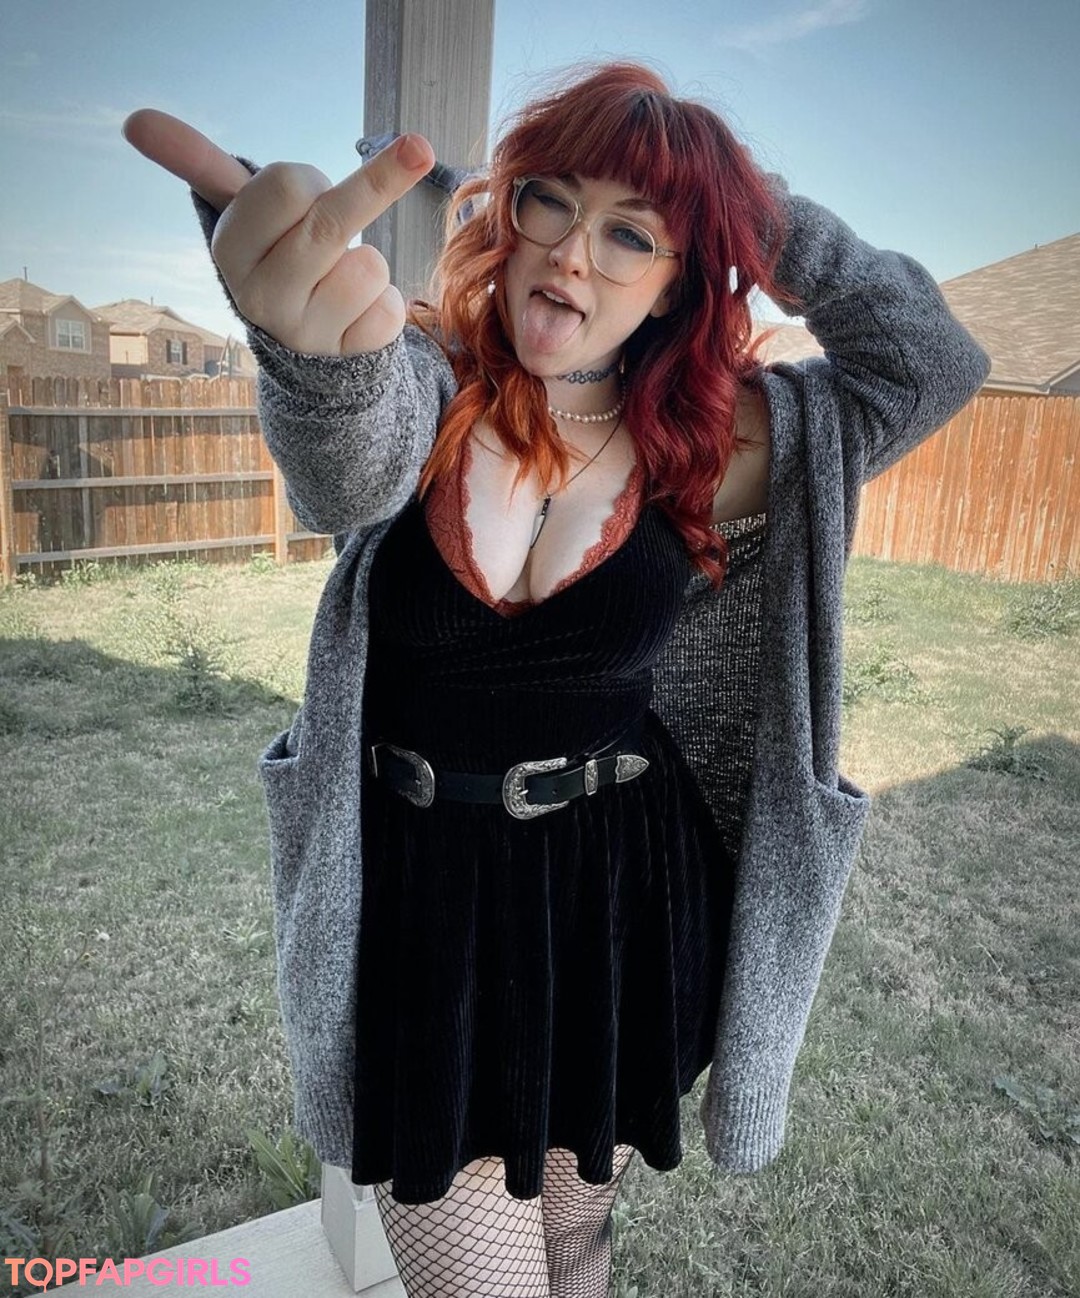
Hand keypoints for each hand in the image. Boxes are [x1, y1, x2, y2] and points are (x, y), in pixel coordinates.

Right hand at [122, 110, 434, 354]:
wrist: (302, 350)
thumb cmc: (276, 256)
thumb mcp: (238, 212)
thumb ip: (196, 163)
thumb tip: (135, 119)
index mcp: (231, 252)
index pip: (288, 184)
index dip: (307, 180)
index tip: (302, 195)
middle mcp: (262, 297)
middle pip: (332, 219)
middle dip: (381, 179)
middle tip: (419, 148)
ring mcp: (306, 333)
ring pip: (370, 263)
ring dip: (369, 261)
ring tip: (341, 278)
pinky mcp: (351, 357)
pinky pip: (392, 307)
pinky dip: (386, 303)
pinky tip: (357, 315)